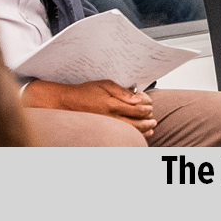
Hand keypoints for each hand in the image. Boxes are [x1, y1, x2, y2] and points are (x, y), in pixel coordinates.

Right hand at [21, 79, 155, 137]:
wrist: (67, 103)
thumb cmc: (86, 92)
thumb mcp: (105, 85)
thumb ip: (122, 92)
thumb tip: (138, 98)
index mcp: (112, 104)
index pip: (137, 108)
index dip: (147, 107)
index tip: (151, 105)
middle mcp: (111, 117)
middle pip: (136, 122)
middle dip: (148, 120)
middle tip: (154, 119)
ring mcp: (107, 126)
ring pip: (130, 131)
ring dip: (143, 130)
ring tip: (152, 127)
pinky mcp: (103, 130)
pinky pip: (122, 135)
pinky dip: (134, 135)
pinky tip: (140, 134)